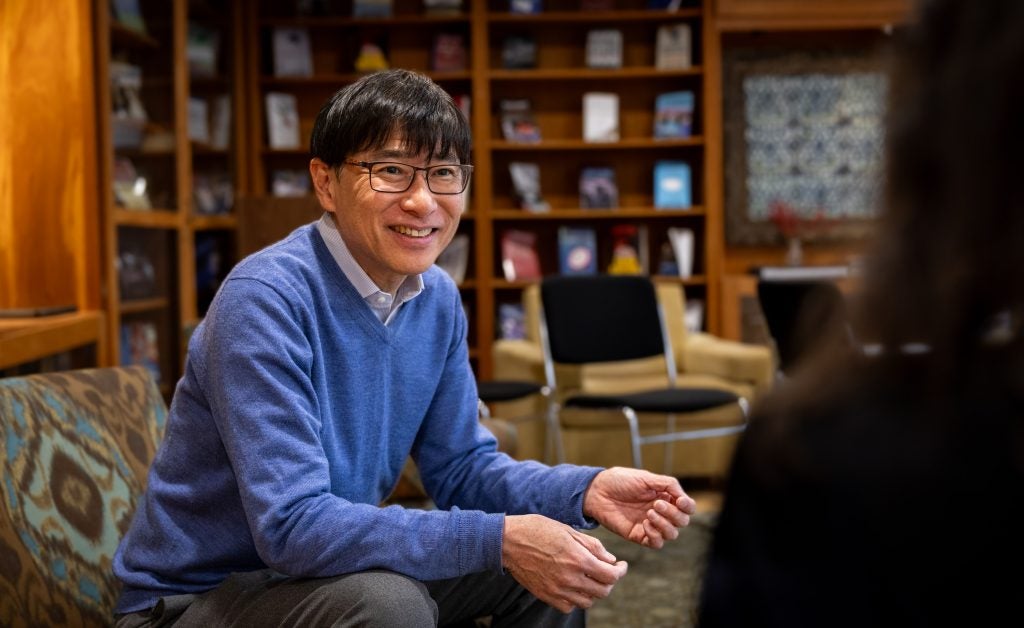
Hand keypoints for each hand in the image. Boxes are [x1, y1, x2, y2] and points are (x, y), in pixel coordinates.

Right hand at [502, 514, 627, 613]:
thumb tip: (611, 560)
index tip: (621, 565)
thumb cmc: (538, 529)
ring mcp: (558, 590)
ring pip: (588, 601)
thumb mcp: (569, 530)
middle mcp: (570, 579)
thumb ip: (593, 546)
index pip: (611, 575)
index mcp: (578, 559)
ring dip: (593, 590)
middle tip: (607, 571)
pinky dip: (576, 599)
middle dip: (609, 581)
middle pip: (603, 591)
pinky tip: (573, 586)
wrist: (508, 541)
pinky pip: (569, 606)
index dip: (621, 571)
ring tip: (590, 577)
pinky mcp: (546, 596)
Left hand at [583, 467, 696, 547]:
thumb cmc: (620, 481)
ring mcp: (651, 525)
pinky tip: (645, 524)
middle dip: (673, 514)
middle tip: (656, 504)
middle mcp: (661, 512)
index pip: (687, 508)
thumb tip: (683, 497)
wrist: (598, 491)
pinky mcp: (639, 536)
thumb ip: (668, 485)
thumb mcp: (646, 477)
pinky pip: (656, 543)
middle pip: (682, 522)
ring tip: (649, 513)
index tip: (680, 501)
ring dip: (664, 525)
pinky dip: (655, 535)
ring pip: (672, 535)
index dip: (688, 506)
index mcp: (665, 497)